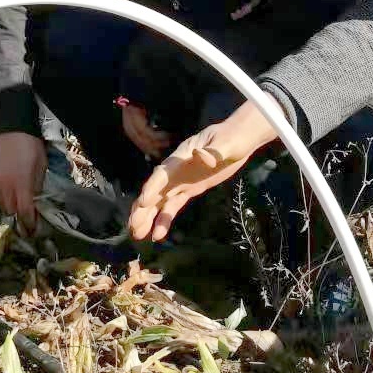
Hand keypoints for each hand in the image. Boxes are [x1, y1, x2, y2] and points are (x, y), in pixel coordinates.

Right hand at [0, 132, 46, 229]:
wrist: (9, 128)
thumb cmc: (31, 146)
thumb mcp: (41, 166)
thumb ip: (37, 188)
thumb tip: (35, 204)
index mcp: (22, 184)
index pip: (25, 213)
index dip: (29, 224)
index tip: (34, 230)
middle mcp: (5, 187)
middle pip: (11, 212)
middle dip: (19, 217)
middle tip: (27, 216)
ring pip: (1, 204)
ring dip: (11, 206)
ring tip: (19, 200)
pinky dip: (3, 195)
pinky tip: (9, 188)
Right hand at [128, 102, 278, 240]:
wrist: (239, 139)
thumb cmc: (233, 137)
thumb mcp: (226, 142)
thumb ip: (214, 150)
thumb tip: (202, 156)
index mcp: (181, 156)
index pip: (163, 173)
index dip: (152, 187)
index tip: (143, 202)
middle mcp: (175, 170)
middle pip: (155, 190)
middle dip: (143, 208)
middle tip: (133, 227)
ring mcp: (180, 181)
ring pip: (160, 201)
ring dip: (148, 217)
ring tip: (138, 235)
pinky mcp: (188, 190)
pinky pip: (173, 206)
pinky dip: (164, 219)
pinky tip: (158, 234)